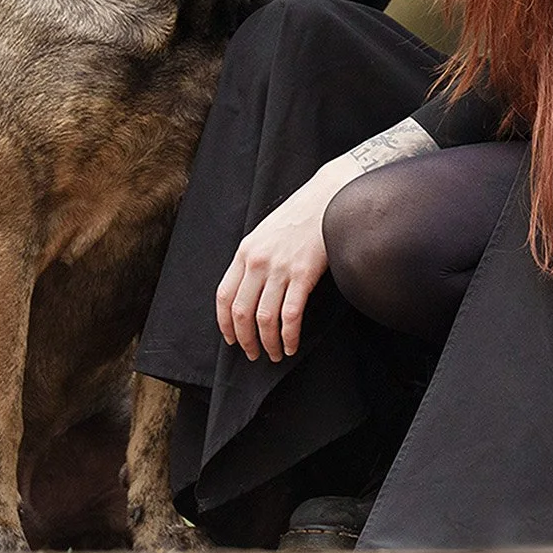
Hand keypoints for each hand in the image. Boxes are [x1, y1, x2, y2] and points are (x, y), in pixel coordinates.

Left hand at [216, 158, 356, 361]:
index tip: (230, 339)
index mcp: (245, 252)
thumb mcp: (265, 233)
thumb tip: (249, 292)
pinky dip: (288, 336)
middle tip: (252, 354)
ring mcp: (280, 268)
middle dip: (245, 340)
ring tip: (274, 354)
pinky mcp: (303, 274)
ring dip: (268, 343)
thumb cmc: (299, 216)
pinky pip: (290, 315)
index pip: (224, 296)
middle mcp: (258, 261)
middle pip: (241, 312)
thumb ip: (254, 259)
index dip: (225, 324)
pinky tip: (291, 345)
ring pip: (265, 318)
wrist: (328, 198)